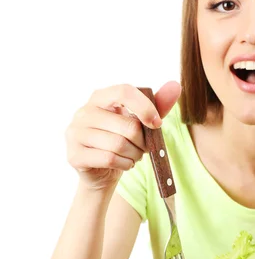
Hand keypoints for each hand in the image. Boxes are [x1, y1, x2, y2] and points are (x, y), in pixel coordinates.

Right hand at [65, 81, 180, 190]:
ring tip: (133, 156)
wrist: (101, 172)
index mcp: (100, 97)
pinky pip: (110, 159)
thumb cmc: (123, 141)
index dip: (145, 108)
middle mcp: (83, 112)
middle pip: (127, 126)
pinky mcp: (74, 155)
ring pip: (119, 145)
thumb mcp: (141, 122)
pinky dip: (124, 164)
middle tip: (144, 148)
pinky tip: (124, 164)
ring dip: (134, 155)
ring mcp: (75, 133)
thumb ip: (158, 104)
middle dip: (143, 142)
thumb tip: (176, 85)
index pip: (124, 91)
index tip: (157, 124)